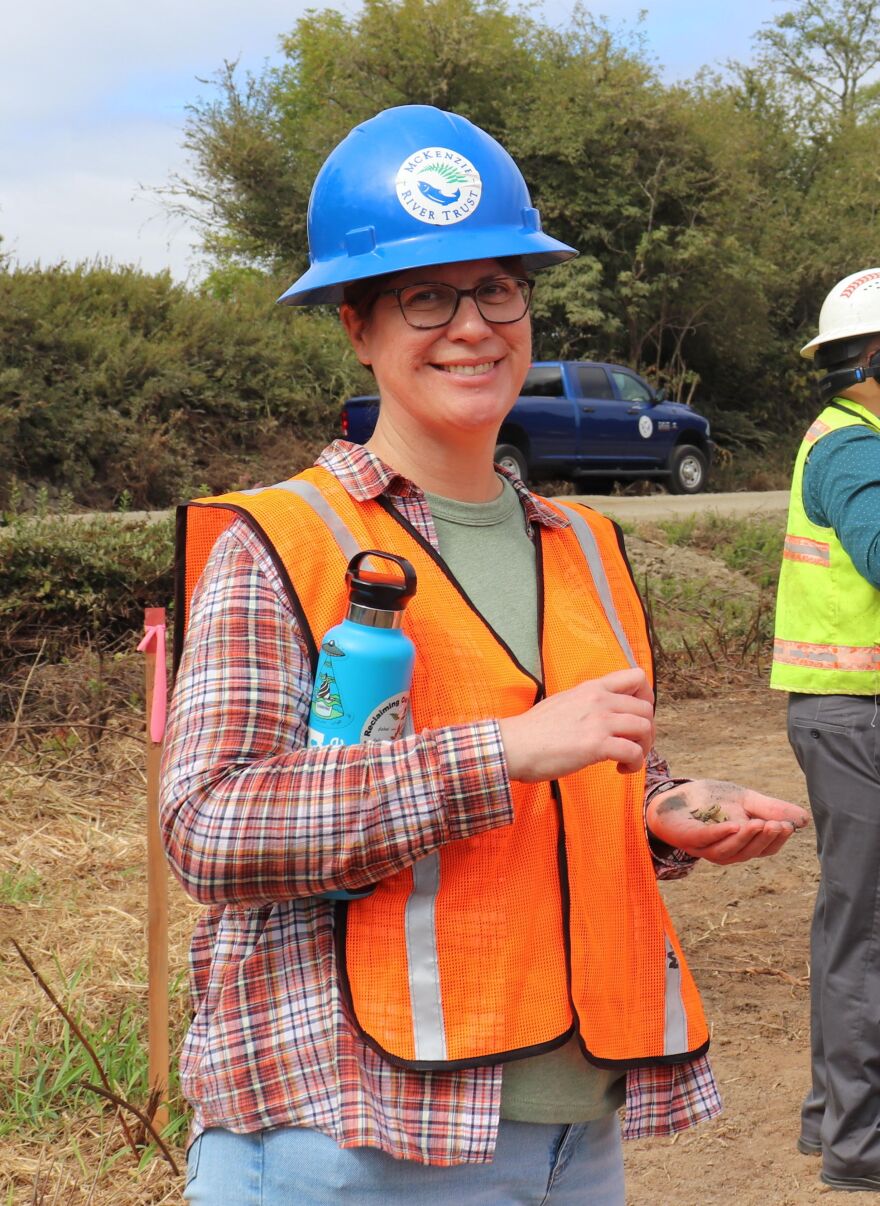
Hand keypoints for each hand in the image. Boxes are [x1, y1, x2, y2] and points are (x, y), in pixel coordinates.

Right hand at [499, 667, 654, 782]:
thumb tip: (603, 714)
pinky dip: (635, 764)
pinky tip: (619, 768)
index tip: (636, 716)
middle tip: (634, 745)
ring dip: (643, 748)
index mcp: (592, 688)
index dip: (646, 697)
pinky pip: (634, 752)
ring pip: (644, 728)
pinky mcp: (597, 745)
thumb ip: (588, 703)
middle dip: (647, 731)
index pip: (637, 677)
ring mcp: (599, 721)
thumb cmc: (534, 730)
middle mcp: (599, 699)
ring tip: (628, 759)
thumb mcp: (565, 702)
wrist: (514, 745)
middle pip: (646, 708)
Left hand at [646, 779, 809, 863]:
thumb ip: (771, 809)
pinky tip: (734, 824)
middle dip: (763, 839)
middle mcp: (725, 851)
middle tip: (776, 825)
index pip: (765, 849)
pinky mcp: (687, 837)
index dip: (777, 839)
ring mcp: (705, 847)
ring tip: (759, 823)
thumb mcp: (744, 800)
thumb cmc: (710, 801)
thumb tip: (804, 820)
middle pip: (748, 852)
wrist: (674, 797)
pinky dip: (720, 834)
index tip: (789, 825)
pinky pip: (705, 839)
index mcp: (742, 844)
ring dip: (745, 839)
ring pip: (728, 851)